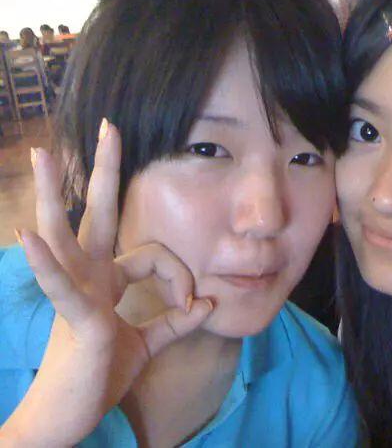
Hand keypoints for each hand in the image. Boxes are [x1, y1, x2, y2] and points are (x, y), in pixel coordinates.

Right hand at [1, 120, 212, 445]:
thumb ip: (176, 322)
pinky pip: (60, 284)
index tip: (193, 305)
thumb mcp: (148, 343)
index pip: (153, 255)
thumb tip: (209, 303)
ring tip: (42, 156)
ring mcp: (76, 293)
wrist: (70, 418)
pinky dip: (46, 262)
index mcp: (106, 280)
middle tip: (108, 127)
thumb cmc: (101, 375)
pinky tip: (28, 235)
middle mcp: (87, 277)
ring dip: (54, 194)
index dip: (181, 277)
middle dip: (104, 170)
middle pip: (96, 214)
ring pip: (64, 234)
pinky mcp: (73, 318)